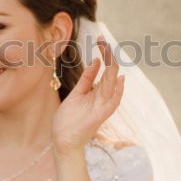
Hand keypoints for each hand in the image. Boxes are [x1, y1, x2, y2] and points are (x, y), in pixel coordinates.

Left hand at [52, 36, 124, 154]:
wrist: (62, 140)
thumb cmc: (68, 120)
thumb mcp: (77, 93)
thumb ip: (87, 79)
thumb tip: (96, 61)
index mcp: (97, 92)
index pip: (105, 70)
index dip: (104, 55)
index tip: (100, 39)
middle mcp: (102, 98)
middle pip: (110, 74)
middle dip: (108, 56)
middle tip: (103, 40)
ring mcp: (102, 107)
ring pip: (111, 84)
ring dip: (111, 68)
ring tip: (109, 52)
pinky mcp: (99, 116)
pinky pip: (112, 102)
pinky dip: (117, 90)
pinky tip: (118, 78)